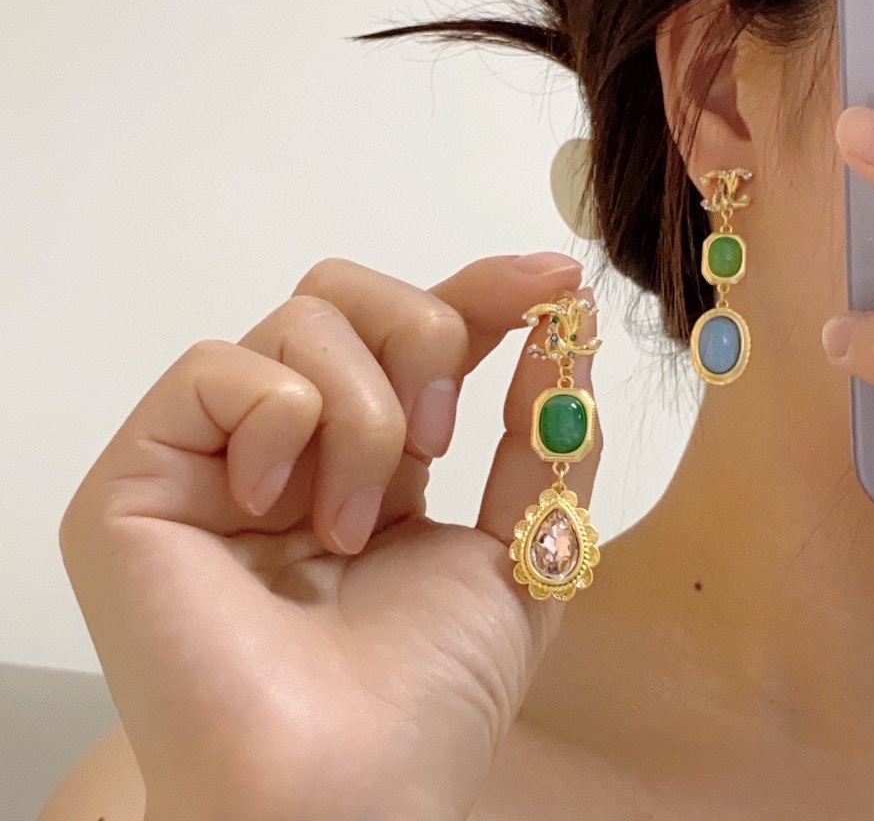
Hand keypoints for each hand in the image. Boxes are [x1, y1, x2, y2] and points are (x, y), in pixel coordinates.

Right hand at [58, 252, 600, 820]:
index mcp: (368, 458)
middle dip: (422, 336)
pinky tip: (279, 506)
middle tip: (438, 440)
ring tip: (355, 523)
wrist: (345, 789)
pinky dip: (279, 420)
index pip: (415, 332)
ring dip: (363, 413)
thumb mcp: (522, 547)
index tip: (555, 278)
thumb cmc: (431, 690)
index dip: (483, 291)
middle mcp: (287, 444)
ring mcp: (211, 457)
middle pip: (343, 295)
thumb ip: (545, 436)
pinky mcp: (137, 479)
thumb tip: (563, 327)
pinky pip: (215, 370)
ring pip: (297, 322)